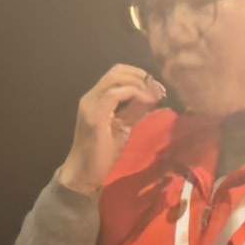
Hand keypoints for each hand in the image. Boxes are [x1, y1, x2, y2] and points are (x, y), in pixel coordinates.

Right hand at [60, 63, 169, 194]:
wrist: (85, 173)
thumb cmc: (103, 153)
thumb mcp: (123, 126)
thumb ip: (134, 111)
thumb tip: (153, 98)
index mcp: (96, 99)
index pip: (117, 74)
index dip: (139, 75)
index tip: (157, 88)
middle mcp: (90, 97)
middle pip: (117, 71)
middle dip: (142, 76)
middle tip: (159, 90)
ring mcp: (91, 105)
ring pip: (117, 78)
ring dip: (141, 84)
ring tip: (156, 96)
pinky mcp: (95, 116)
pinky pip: (117, 94)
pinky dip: (136, 94)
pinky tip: (148, 102)